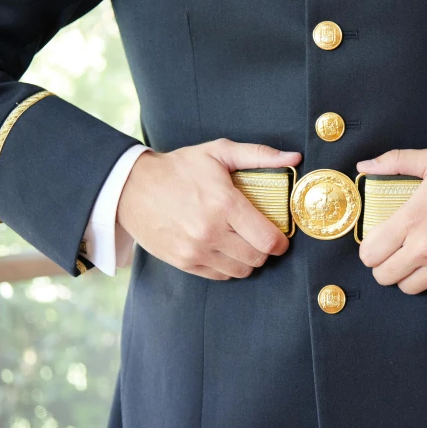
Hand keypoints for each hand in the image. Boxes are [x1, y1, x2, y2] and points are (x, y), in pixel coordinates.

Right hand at [118, 138, 300, 279]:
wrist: (131, 187)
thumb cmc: (179, 167)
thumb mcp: (219, 152)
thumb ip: (259, 155)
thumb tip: (295, 157)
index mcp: (224, 204)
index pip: (268, 240)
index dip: (281, 242)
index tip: (281, 237)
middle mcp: (211, 232)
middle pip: (257, 258)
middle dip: (265, 250)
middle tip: (261, 237)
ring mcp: (196, 250)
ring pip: (241, 271)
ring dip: (248, 260)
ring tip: (243, 243)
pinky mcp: (184, 262)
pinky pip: (220, 276)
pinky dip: (228, 267)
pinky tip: (225, 250)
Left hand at [356, 148, 426, 293]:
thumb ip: (395, 161)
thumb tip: (364, 165)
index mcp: (412, 220)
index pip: (370, 253)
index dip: (369, 249)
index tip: (378, 241)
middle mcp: (425, 248)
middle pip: (383, 275)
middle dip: (383, 264)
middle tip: (393, 252)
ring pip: (406, 287)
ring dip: (405, 275)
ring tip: (414, 259)